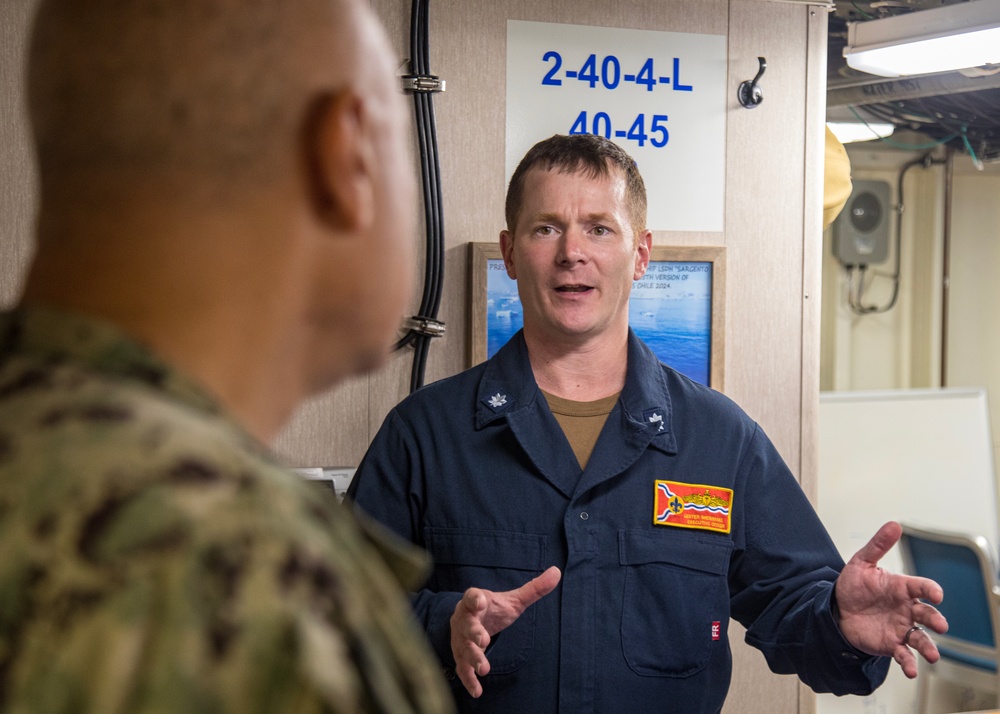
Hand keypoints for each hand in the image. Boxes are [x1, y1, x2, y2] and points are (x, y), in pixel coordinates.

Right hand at [450, 566, 560, 697]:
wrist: (467, 619)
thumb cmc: (492, 609)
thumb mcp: (512, 600)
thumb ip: (533, 589)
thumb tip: (557, 572)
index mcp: (475, 601)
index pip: (472, 597)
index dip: (475, 599)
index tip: (481, 601)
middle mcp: (464, 619)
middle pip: (466, 625)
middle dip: (474, 633)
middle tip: (483, 640)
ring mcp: (459, 638)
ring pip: (463, 648)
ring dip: (473, 658)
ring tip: (485, 669)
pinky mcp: (460, 655)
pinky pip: (462, 668)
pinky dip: (468, 680)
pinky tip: (477, 691)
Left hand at [834, 521, 948, 677]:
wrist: (836, 609)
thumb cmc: (853, 586)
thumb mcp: (862, 563)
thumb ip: (878, 545)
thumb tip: (894, 525)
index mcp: (901, 588)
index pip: (922, 587)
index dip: (930, 590)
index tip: (936, 594)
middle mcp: (906, 609)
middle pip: (927, 614)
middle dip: (935, 619)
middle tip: (940, 624)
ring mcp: (900, 628)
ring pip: (921, 638)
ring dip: (930, 647)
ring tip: (933, 655)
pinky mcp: (891, 644)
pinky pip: (904, 655)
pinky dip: (910, 663)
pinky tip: (911, 669)